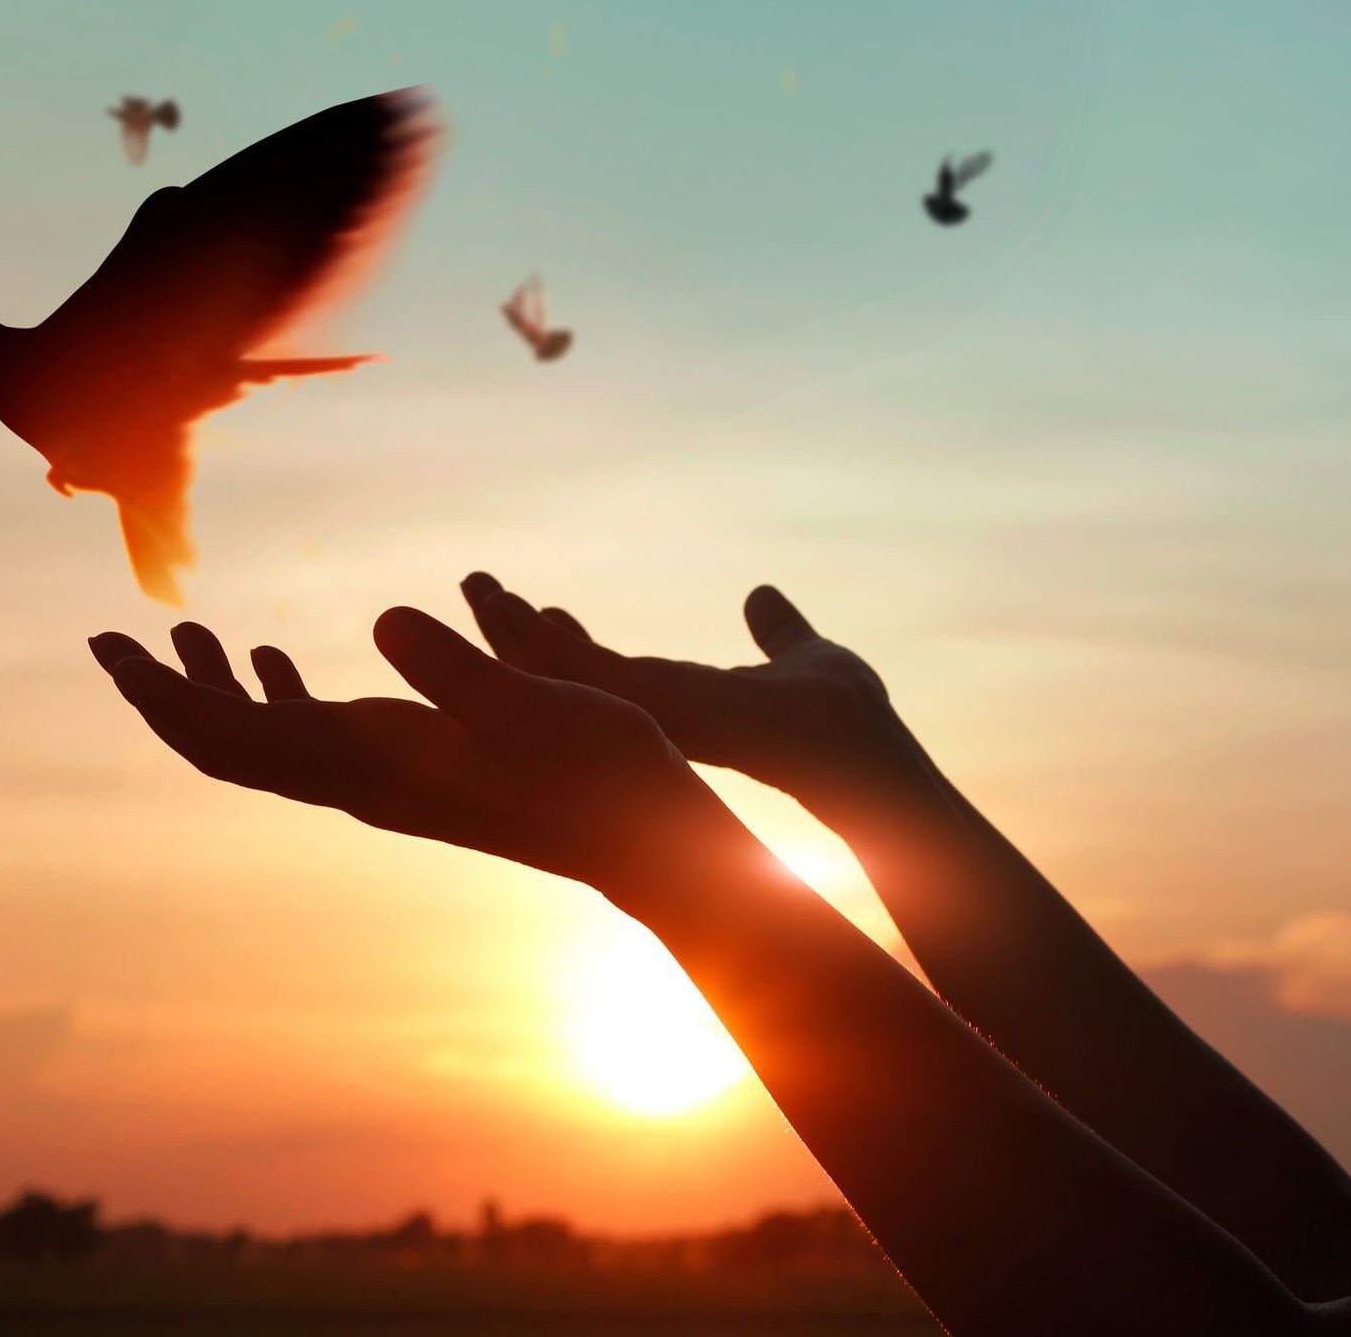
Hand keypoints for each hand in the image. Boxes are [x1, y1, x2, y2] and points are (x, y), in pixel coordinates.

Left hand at [88, 609, 753, 886]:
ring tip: (176, 634)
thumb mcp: (537, 705)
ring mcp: (383, 778)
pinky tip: (271, 660)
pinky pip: (314, 734)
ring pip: (266, 740)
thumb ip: (459, 668)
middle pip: (227, 745)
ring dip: (212, 691)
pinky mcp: (412, 770)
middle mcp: (360, 779)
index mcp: (370, 764)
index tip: (107, 649)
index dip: (163, 695)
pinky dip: (275, 694)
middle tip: (106, 642)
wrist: (648, 844)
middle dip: (163, 695)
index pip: (233, 736)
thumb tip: (383, 620)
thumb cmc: (602, 773)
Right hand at [458, 574, 927, 813]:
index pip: (608, 669)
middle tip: (477, 583)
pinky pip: (602, 680)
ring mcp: (666, 721)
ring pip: (576, 676)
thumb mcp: (807, 659)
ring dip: (524, 636)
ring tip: (482, 592)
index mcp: (685, 704)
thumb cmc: (855, 729)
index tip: (531, 603)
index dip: (564, 640)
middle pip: (573, 673)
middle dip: (520, 633)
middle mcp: (664, 720)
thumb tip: (762, 595)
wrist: (874, 766)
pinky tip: (528, 617)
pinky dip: (560, 652)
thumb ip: (779, 633)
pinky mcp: (673, 714)